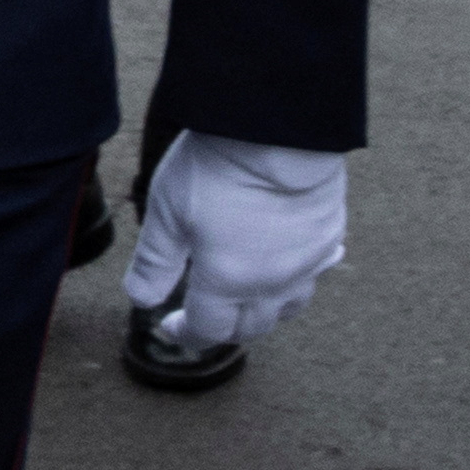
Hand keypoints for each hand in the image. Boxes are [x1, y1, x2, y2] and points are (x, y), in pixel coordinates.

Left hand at [130, 135, 350, 351]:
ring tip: (244, 298)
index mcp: (227, 282)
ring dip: (263, 312)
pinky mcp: (328, 240)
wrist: (281, 136)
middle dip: (225, 329)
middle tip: (205, 315)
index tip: (171, 325)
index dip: (187, 333)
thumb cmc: (218, 171)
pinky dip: (295, 280)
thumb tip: (142, 301)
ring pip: (287, 308)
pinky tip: (285, 265)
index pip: (209, 329)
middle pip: (251, 328)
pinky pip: (314, 275)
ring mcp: (306, 265)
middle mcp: (272, 283)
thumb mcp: (167, 214)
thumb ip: (154, 263)